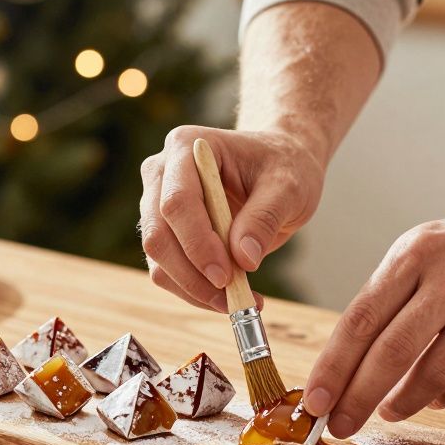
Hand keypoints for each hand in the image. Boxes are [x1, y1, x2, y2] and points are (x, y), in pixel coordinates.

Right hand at [139, 125, 324, 311]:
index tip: (226, 276)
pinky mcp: (165, 232)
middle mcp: (161, 173)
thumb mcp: (288, 186)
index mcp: (186, 146)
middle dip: (192, 274)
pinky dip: (195, 290)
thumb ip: (265, 218)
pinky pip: (168, 271)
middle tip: (233, 298)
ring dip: (194, 288)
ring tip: (241, 298)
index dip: (197, 243)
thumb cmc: (283, 165)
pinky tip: (230, 294)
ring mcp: (157, 204)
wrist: (278, 165)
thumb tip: (243, 258)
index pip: (177, 202)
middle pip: (158, 234)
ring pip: (158, 259)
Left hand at [304, 195, 444, 436]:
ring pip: (434, 373)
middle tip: (337, 424)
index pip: (361, 319)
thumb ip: (390, 295)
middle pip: (391, 352)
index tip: (313, 400)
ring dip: (403, 402)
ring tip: (387, 413)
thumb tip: (347, 359)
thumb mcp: (427, 247)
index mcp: (415, 252)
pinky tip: (434, 399)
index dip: (333, 366)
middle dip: (357, 397)